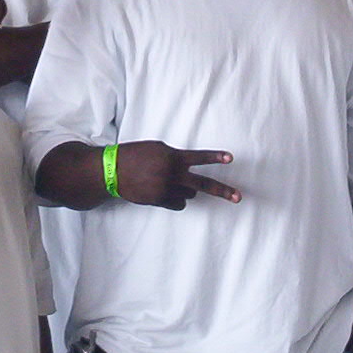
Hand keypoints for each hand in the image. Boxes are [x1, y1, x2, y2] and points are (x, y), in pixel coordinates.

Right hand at [115, 142, 239, 210]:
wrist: (113, 171)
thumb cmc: (135, 155)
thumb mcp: (157, 149)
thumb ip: (174, 157)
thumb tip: (187, 167)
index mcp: (172, 157)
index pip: (199, 157)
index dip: (215, 157)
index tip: (230, 158)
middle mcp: (172, 174)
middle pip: (203, 184)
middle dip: (223, 191)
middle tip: (239, 197)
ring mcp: (166, 189)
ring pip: (190, 195)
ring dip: (185, 190)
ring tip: (167, 182)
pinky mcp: (160, 201)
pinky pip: (179, 204)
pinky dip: (175, 199)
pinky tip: (162, 192)